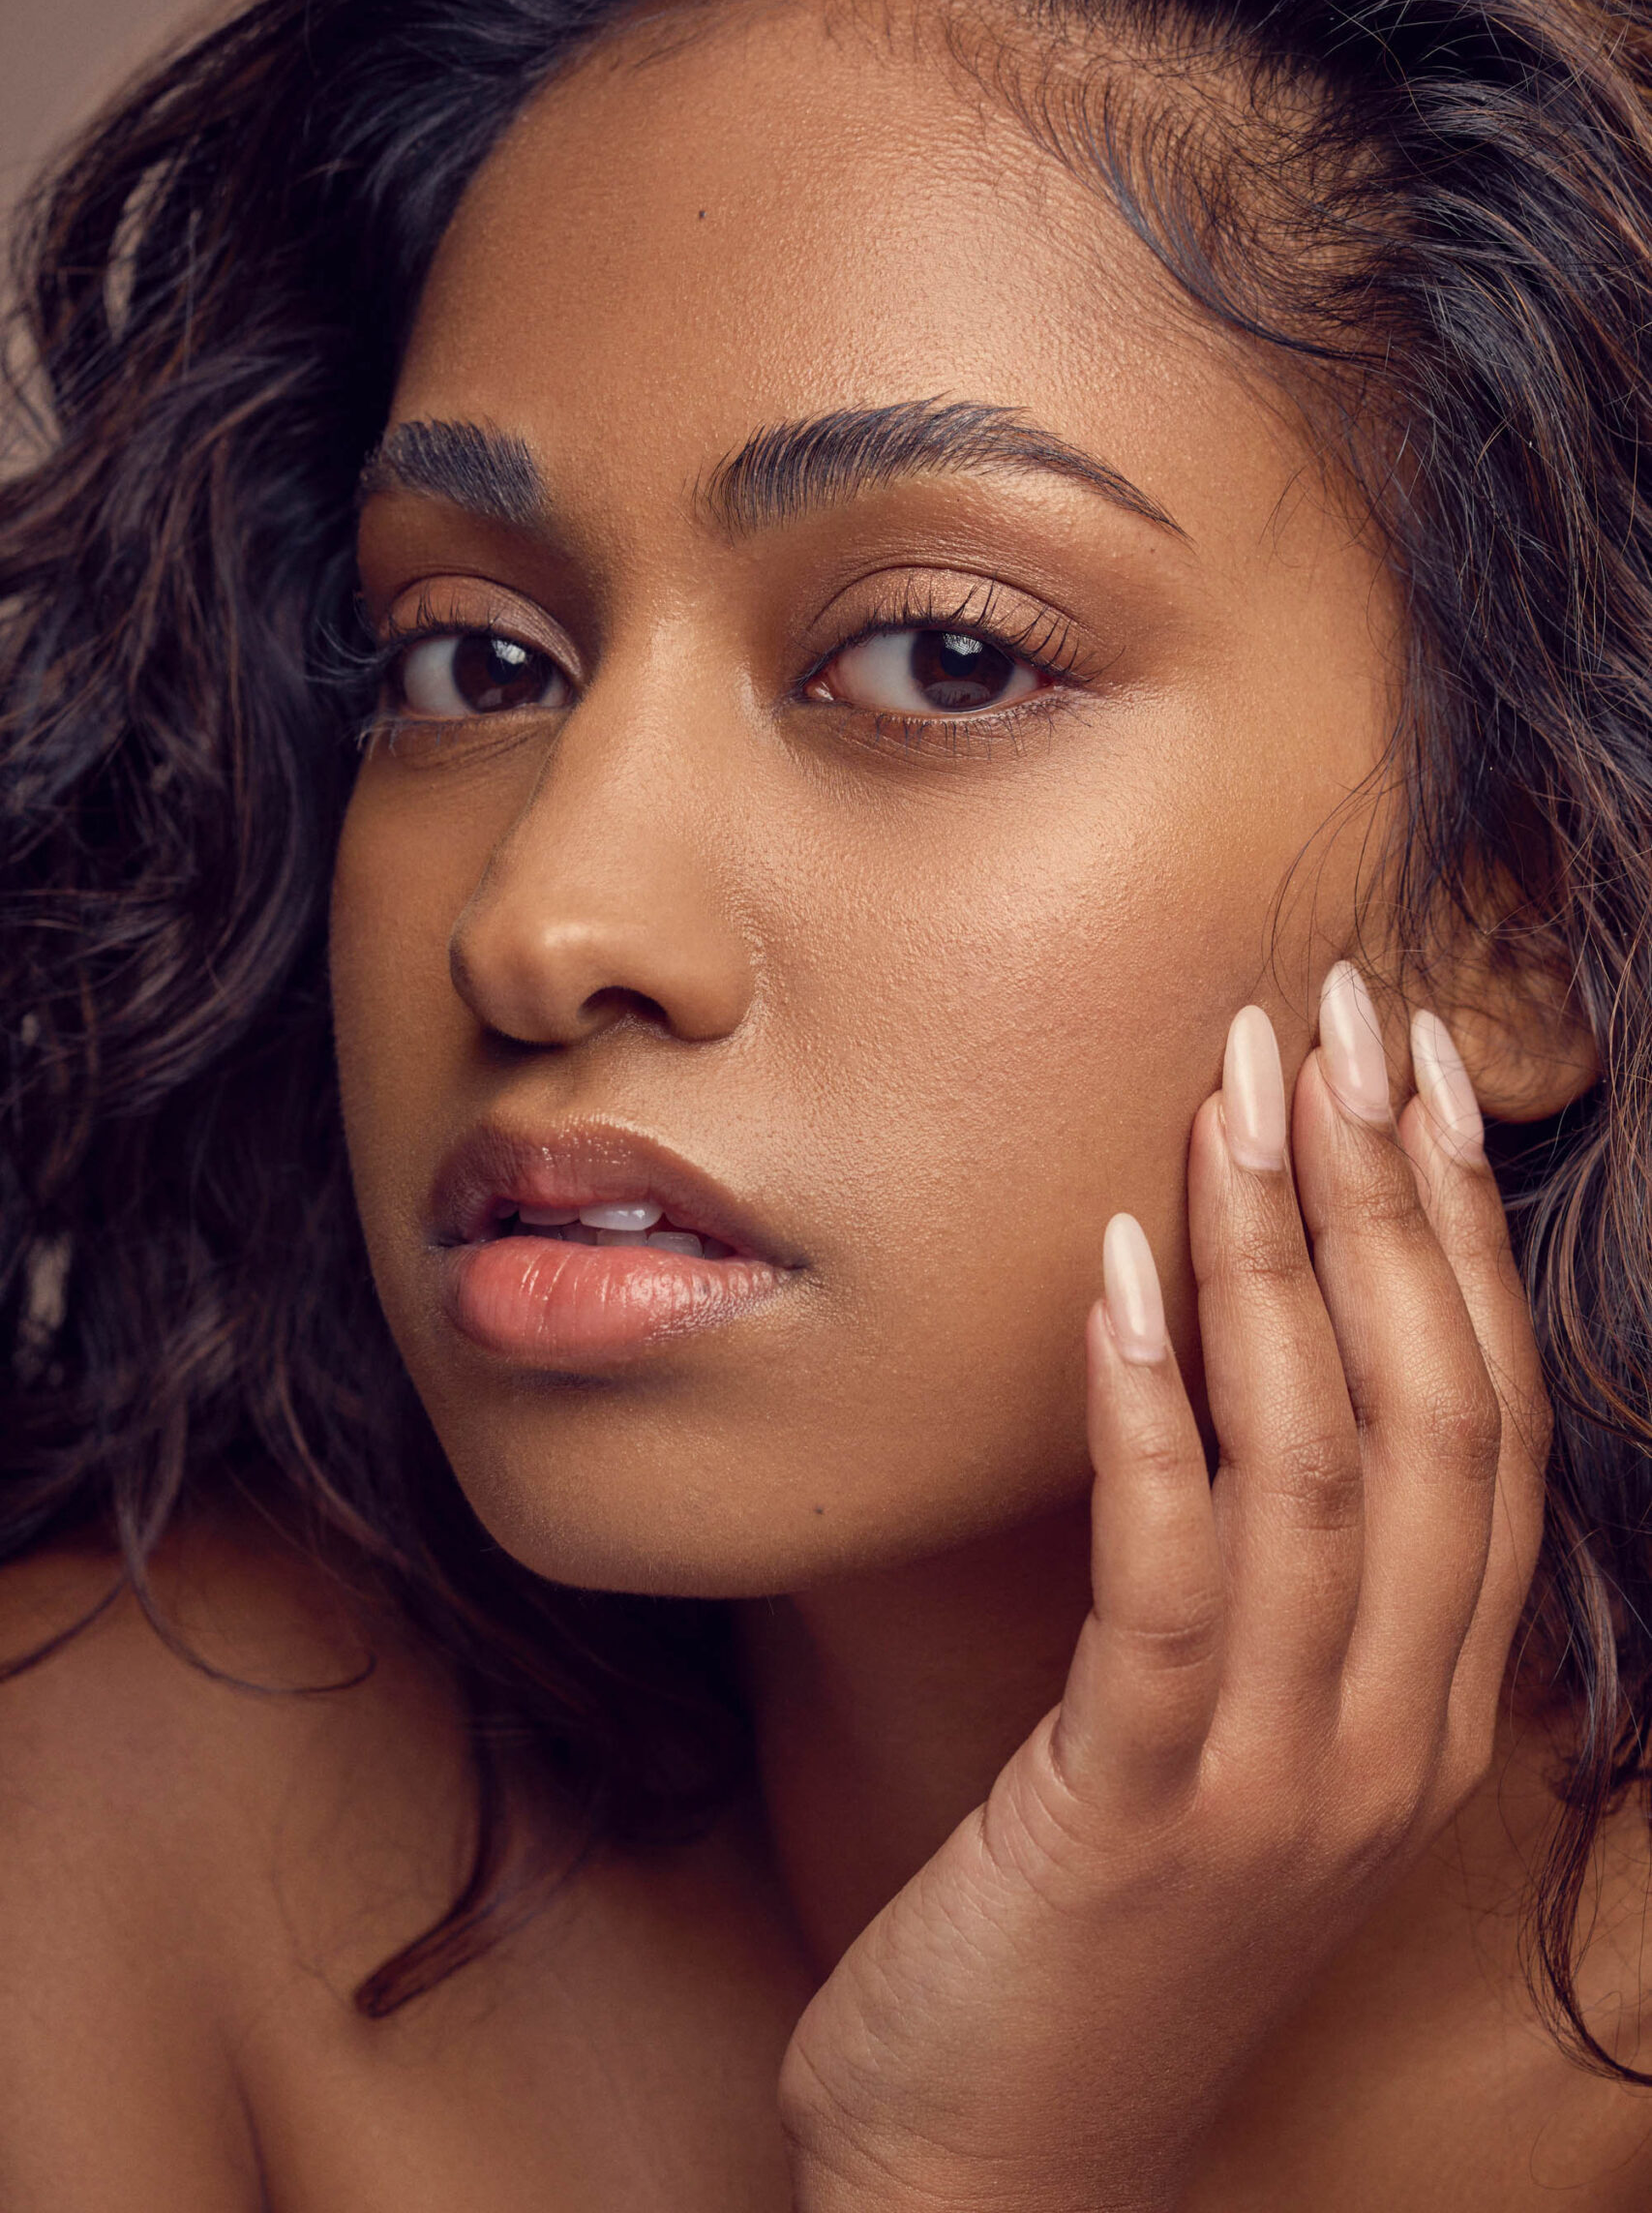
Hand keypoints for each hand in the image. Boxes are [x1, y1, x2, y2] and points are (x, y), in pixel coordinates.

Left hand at [779, 964, 1547, 2211]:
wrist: (999, 2180)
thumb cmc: (1093, 1938)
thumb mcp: (1219, 1752)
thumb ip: (1265, 1591)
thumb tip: (1236, 1367)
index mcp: (1426, 1710)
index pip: (1487, 1430)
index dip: (1456, 1239)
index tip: (1405, 1073)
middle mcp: (1391, 1737)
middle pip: (1434, 1417)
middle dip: (1389, 1201)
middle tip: (1335, 1023)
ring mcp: (1280, 1777)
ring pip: (1319, 1466)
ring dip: (1277, 1260)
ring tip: (1228, 1098)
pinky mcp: (1141, 1806)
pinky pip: (1171, 1569)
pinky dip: (1149, 1404)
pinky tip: (1109, 1267)